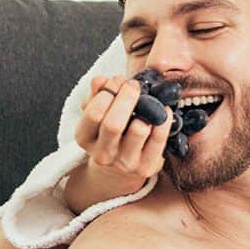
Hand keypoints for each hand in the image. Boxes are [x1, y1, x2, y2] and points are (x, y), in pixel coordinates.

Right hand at [75, 74, 170, 188]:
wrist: (121, 169)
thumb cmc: (111, 132)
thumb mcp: (98, 113)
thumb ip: (96, 94)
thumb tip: (100, 80)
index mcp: (85, 138)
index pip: (94, 113)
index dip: (108, 92)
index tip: (118, 81)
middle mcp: (102, 153)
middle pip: (114, 123)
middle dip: (127, 98)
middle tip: (134, 85)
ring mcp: (125, 163)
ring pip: (139, 129)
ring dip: (147, 108)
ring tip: (149, 99)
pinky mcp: (146, 167)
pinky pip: (159, 138)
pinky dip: (164, 119)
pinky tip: (164, 109)